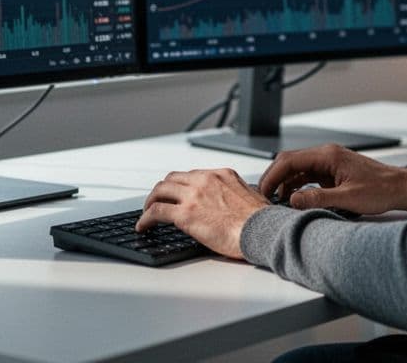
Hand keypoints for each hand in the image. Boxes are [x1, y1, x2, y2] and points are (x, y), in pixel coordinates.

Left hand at [136, 168, 269, 259]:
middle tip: (158, 201)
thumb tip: (235, 203)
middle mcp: (205, 180)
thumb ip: (237, 195)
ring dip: (151, 201)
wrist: (263, 231)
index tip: (177, 194)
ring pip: (160, 191)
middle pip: (172, 179)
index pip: (193, 175)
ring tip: (146, 213)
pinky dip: (145, 219)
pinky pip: (156, 212)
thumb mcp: (251, 197)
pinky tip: (143, 226)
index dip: (181, 186)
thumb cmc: (263, 222)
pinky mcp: (185, 214)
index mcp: (222, 175)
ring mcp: (193, 195)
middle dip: (163, 190)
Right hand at [259, 143, 406, 214]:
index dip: (272, 175)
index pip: (289, 160)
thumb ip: (318, 199)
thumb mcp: (349, 198)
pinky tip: (294, 200)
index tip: (263, 190)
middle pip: (290, 162)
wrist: (401, 188)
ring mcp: (329, 163)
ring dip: (285, 184)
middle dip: (275, 179)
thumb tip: (293, 200)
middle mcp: (326, 155)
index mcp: (328, 156)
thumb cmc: (381, 189)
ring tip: (277, 202)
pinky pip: (307, 177)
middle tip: (265, 197)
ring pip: (297, 170)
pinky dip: (297, 187)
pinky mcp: (332, 173)